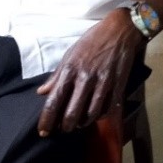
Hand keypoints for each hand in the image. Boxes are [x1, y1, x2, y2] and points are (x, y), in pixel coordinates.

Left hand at [36, 8, 143, 135]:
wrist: (120, 30)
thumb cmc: (92, 40)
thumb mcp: (70, 54)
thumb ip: (56, 75)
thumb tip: (42, 93)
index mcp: (70, 69)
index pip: (54, 101)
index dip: (46, 120)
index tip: (43, 131)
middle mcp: (85, 78)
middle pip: (72, 113)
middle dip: (65, 126)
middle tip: (63, 128)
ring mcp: (103, 83)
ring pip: (90, 115)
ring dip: (82, 123)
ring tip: (78, 123)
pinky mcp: (118, 85)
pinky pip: (107, 109)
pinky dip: (100, 116)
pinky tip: (95, 114)